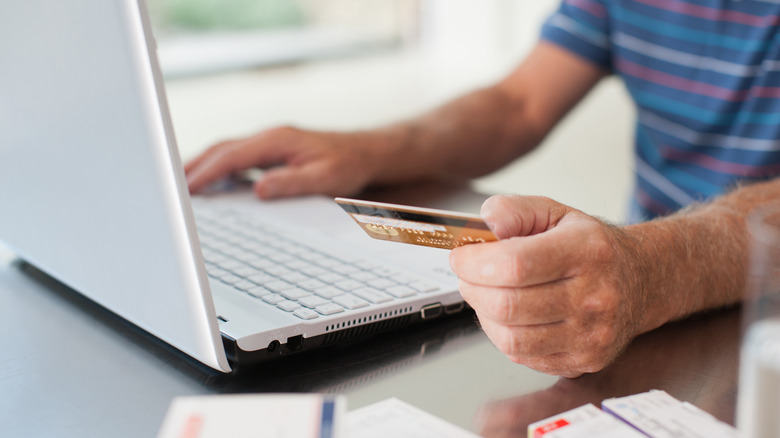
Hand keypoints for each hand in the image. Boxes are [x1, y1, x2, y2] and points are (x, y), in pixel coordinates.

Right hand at [185, 126, 376, 198]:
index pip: (232, 157)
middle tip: (168, 186)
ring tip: (181, 185)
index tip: (187, 188)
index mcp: (277, 140)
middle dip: (194, 166)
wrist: (366, 152)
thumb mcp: (324, 178)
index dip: (207, 173)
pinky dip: (219, 167)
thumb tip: (259, 189)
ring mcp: (270, 142)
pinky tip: (212, 182)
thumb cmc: (348, 164)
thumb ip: (291, 183)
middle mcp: (270, 137)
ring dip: (203, 165)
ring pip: (227, 151)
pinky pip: (238, 157)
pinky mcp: (273, 150)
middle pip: (222, 149)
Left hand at [449, 195, 644, 376]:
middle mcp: (594, 296)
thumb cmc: (589, 246)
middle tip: (468, 276)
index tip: (460, 257)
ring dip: (484, 315)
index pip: (515, 264)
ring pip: (510, 337)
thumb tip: (484, 226)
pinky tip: (509, 316)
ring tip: (487, 294)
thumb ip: (513, 211)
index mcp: (586, 250)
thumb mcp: (554, 212)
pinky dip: (503, 336)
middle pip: (507, 305)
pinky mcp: (584, 360)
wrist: (639, 281)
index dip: (474, 263)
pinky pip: (522, 356)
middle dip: (472, 288)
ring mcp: (591, 334)